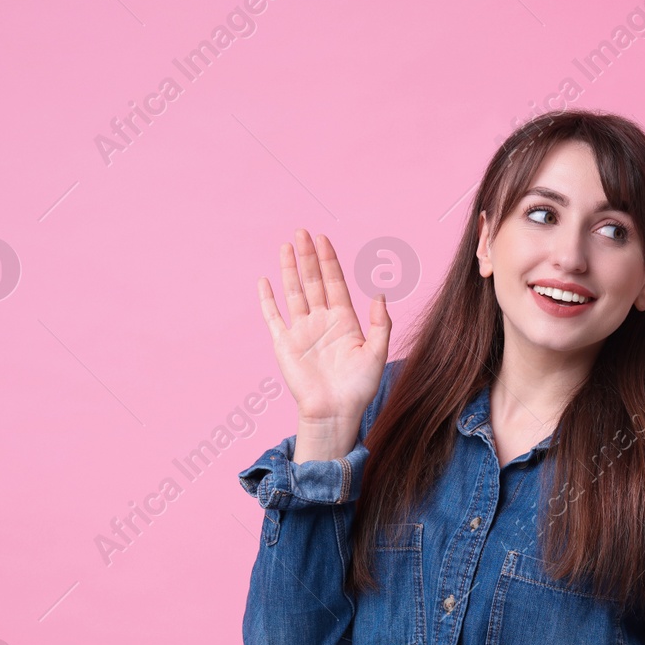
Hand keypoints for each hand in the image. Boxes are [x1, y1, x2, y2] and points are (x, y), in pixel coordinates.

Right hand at [256, 229, 390, 456]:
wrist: (335, 412)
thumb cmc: (359, 388)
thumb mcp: (377, 353)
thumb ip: (380, 324)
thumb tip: (379, 294)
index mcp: (344, 321)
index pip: (335, 282)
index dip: (329, 260)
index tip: (324, 239)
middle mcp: (322, 321)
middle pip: (313, 281)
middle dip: (308, 256)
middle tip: (302, 232)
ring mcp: (302, 331)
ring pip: (294, 292)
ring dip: (290, 270)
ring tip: (286, 246)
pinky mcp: (285, 344)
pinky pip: (274, 317)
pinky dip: (268, 299)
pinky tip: (265, 281)